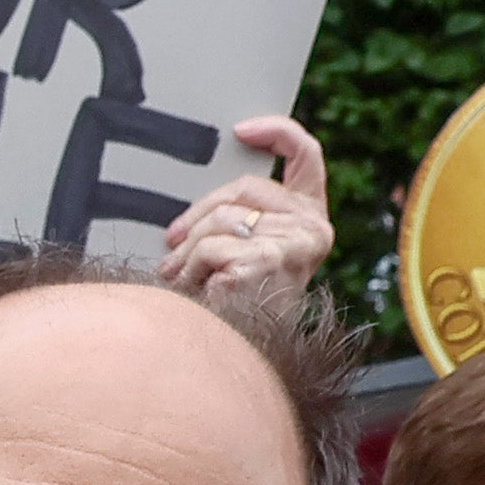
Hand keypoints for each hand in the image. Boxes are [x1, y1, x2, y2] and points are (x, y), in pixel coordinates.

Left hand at [159, 117, 334, 308]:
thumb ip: (237, 222)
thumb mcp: (243, 253)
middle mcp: (313, 227)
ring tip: (180, 278)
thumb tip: (186, 222)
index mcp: (310, 217)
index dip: (276, 132)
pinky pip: (211, 248)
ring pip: (220, 221)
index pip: (307, 155)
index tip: (240, 129)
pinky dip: (191, 270)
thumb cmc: (238, 307)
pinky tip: (195, 291)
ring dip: (187, 252)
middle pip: (241, 190)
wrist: (243, 355)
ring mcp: (296, 243)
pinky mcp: (271, 259)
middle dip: (196, 217)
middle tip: (171, 243)